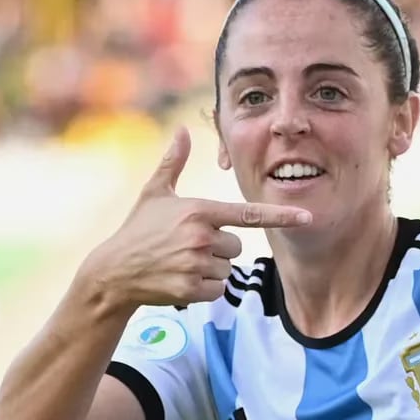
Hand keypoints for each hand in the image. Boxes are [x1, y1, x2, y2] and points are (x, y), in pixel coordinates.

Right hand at [84, 127, 310, 308]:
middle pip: (237, 246)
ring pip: (228, 269)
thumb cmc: (138, 229)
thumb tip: (182, 130)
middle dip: (219, 248)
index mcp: (199, 211)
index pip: (249, 214)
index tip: (306, 217)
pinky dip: (204, 288)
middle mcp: (201, 237)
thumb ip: (174, 162)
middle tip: (188, 246)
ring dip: (211, 268)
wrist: (113, 272)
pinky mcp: (190, 289)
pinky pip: (217, 288)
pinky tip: (181, 279)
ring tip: (181, 262)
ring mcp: (195, 264)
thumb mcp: (155, 193)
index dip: (280, 215)